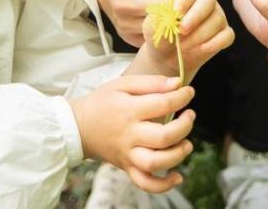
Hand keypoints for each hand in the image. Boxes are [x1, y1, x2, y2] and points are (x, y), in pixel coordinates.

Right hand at [70, 75, 196, 192]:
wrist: (78, 127)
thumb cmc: (102, 103)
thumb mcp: (122, 84)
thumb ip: (150, 82)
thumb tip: (177, 83)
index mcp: (129, 111)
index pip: (163, 104)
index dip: (182, 97)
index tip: (188, 92)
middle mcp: (130, 135)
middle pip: (163, 137)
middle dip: (185, 126)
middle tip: (190, 115)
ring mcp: (128, 154)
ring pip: (156, 163)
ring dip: (178, 155)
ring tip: (187, 143)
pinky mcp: (127, 167)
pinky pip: (145, 183)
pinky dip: (163, 185)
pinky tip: (177, 177)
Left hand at [137, 0, 234, 79]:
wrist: (167, 55)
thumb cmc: (160, 35)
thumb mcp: (154, 26)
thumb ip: (164, 18)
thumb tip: (176, 16)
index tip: (176, 12)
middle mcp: (204, 0)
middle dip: (196, 15)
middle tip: (182, 30)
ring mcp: (217, 16)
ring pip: (217, 19)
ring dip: (200, 34)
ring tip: (183, 46)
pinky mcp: (224, 33)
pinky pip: (227, 35)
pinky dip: (215, 43)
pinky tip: (202, 49)